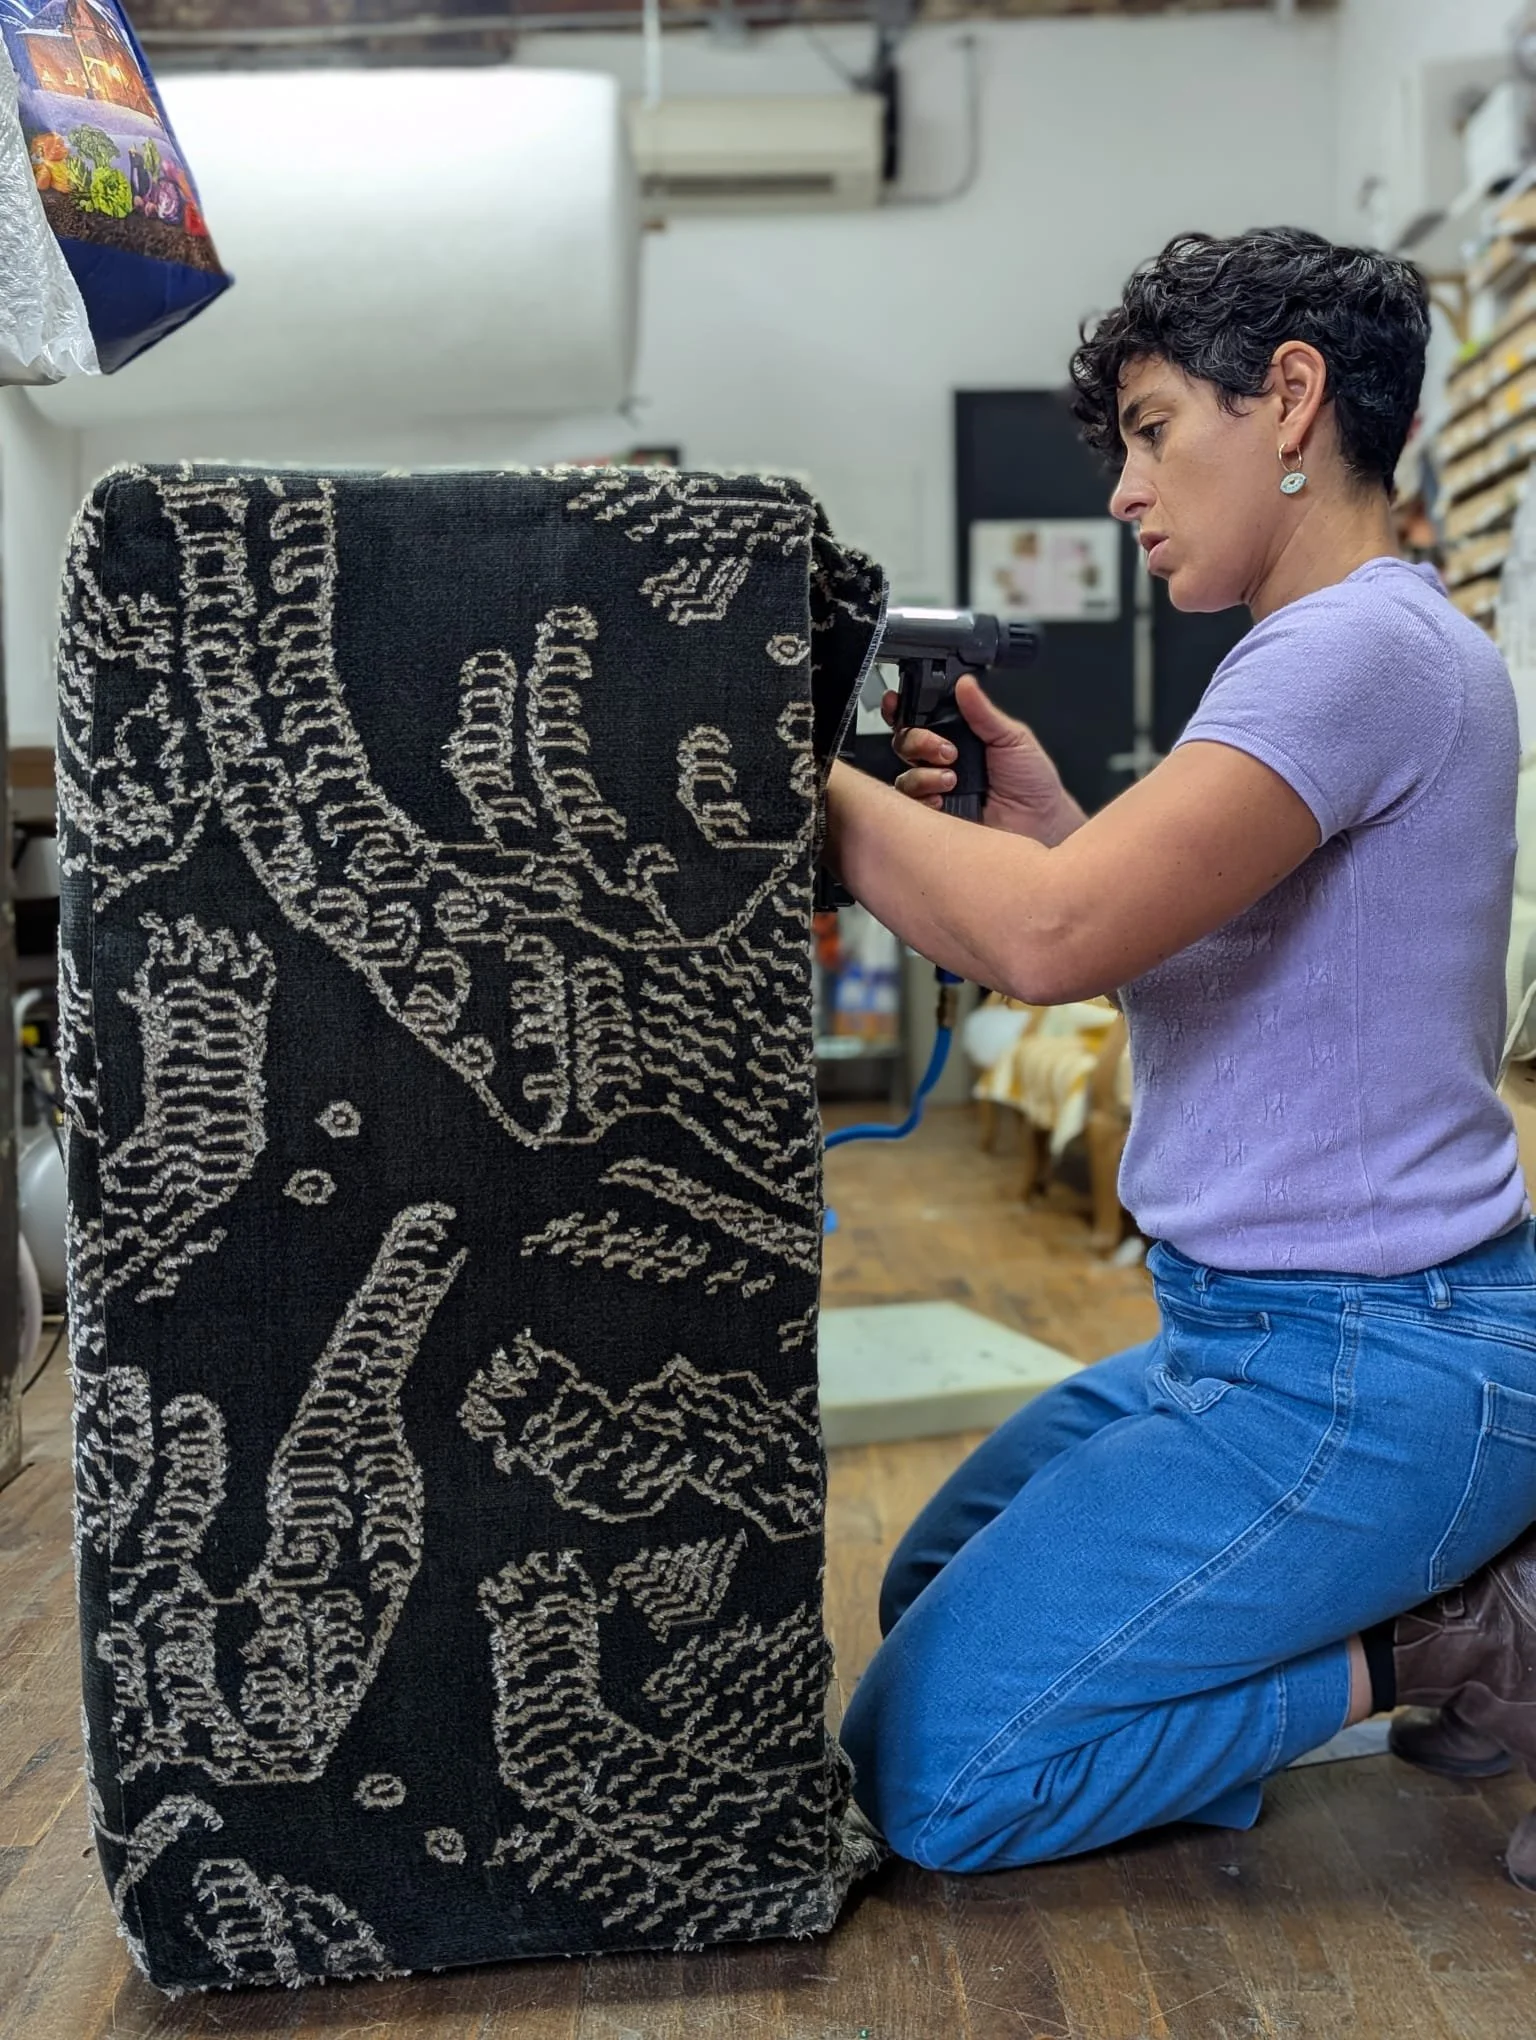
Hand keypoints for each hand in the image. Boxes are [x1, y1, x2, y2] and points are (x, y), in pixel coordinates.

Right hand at [883, 675, 1087, 845]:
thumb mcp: (1012, 738)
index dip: (904, 708)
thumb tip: (966, 684)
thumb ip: (984, 712)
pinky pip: (911, 807)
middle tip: (947, 750)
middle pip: (905, 742)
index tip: (897, 702)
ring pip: (905, 775)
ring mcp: (936, 789)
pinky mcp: (934, 816)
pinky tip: (945, 797)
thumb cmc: (1033, 783)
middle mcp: (942, 761)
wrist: (1040, 822)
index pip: (922, 718)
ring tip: (953, 779)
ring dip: (924, 774)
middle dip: (918, 740)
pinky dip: (924, 799)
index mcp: (959, 736)